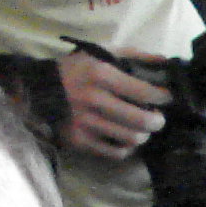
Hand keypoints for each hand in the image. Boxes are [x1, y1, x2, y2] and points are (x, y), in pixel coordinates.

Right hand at [54, 52, 170, 158]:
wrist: (39, 90)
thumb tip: (163, 61)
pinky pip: (116, 153)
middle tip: (157, 118)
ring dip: (143, 134)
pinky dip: (126, 147)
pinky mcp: (81, 141)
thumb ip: (133, 55)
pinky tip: (124, 138)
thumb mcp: (101, 53)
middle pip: (142, 121)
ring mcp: (86, 123)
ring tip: (141, 128)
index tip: (166, 98)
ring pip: (132, 139)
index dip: (162, 97)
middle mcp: (94, 99)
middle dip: (157, 121)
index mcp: (100, 74)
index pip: (144, 92)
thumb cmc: (77, 70)